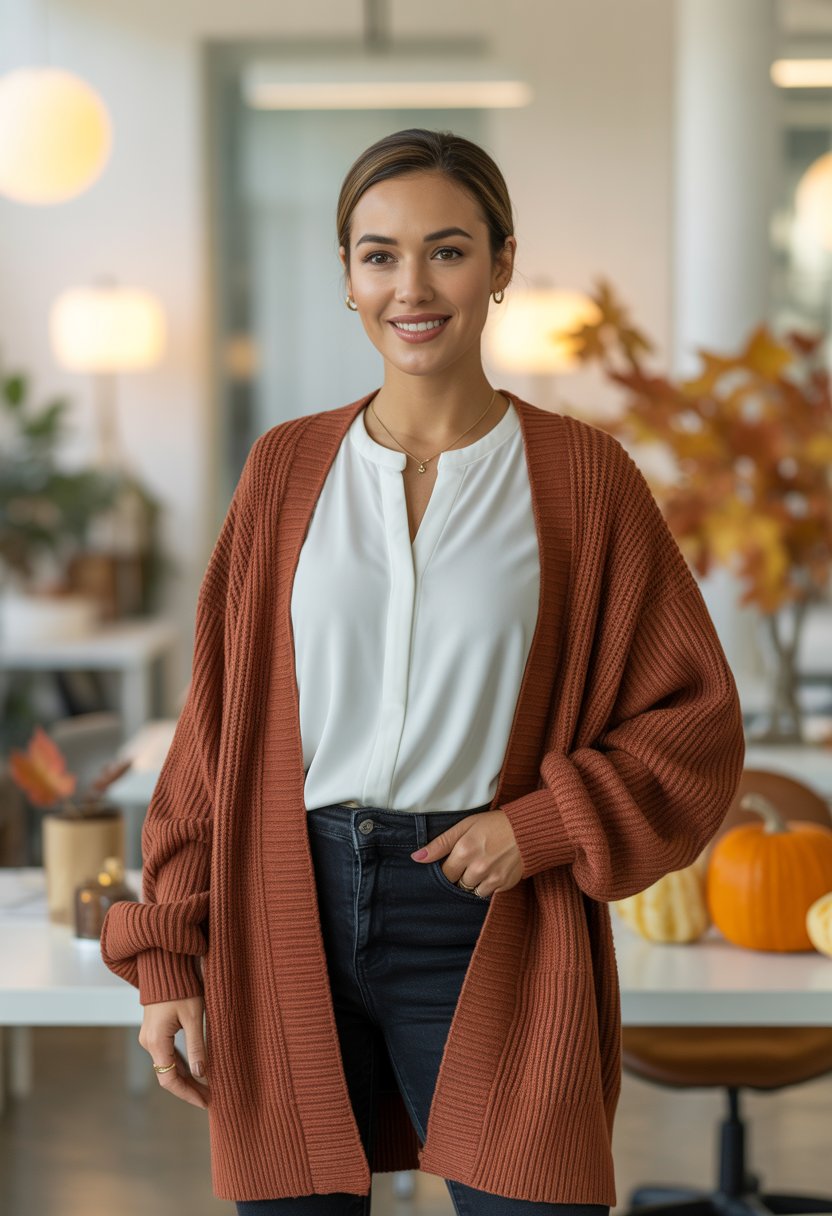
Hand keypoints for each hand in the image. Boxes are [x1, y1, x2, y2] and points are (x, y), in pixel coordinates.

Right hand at [138, 994, 209, 1109]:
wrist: (165, 966)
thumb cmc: (182, 988)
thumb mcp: (194, 1017)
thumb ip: (197, 1046)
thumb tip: (202, 1074)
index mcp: (157, 1041)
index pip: (169, 1079)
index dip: (187, 1093)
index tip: (205, 1101)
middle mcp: (148, 1042)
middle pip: (167, 1075)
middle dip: (188, 1088)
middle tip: (210, 1097)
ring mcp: (149, 1037)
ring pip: (167, 1065)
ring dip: (185, 1077)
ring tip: (206, 1087)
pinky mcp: (154, 1031)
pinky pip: (166, 1054)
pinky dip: (180, 1064)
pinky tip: (195, 1070)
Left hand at [410, 809, 524, 896]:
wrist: (528, 830)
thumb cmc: (494, 824)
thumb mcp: (465, 826)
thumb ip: (440, 843)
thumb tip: (416, 858)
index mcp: (464, 851)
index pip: (444, 874)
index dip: (447, 869)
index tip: (453, 862)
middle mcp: (477, 867)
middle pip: (457, 884)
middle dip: (459, 876)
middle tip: (468, 862)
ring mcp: (492, 878)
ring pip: (471, 891)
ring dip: (472, 882)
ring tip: (481, 866)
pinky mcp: (504, 885)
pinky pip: (487, 894)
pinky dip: (486, 886)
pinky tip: (492, 871)